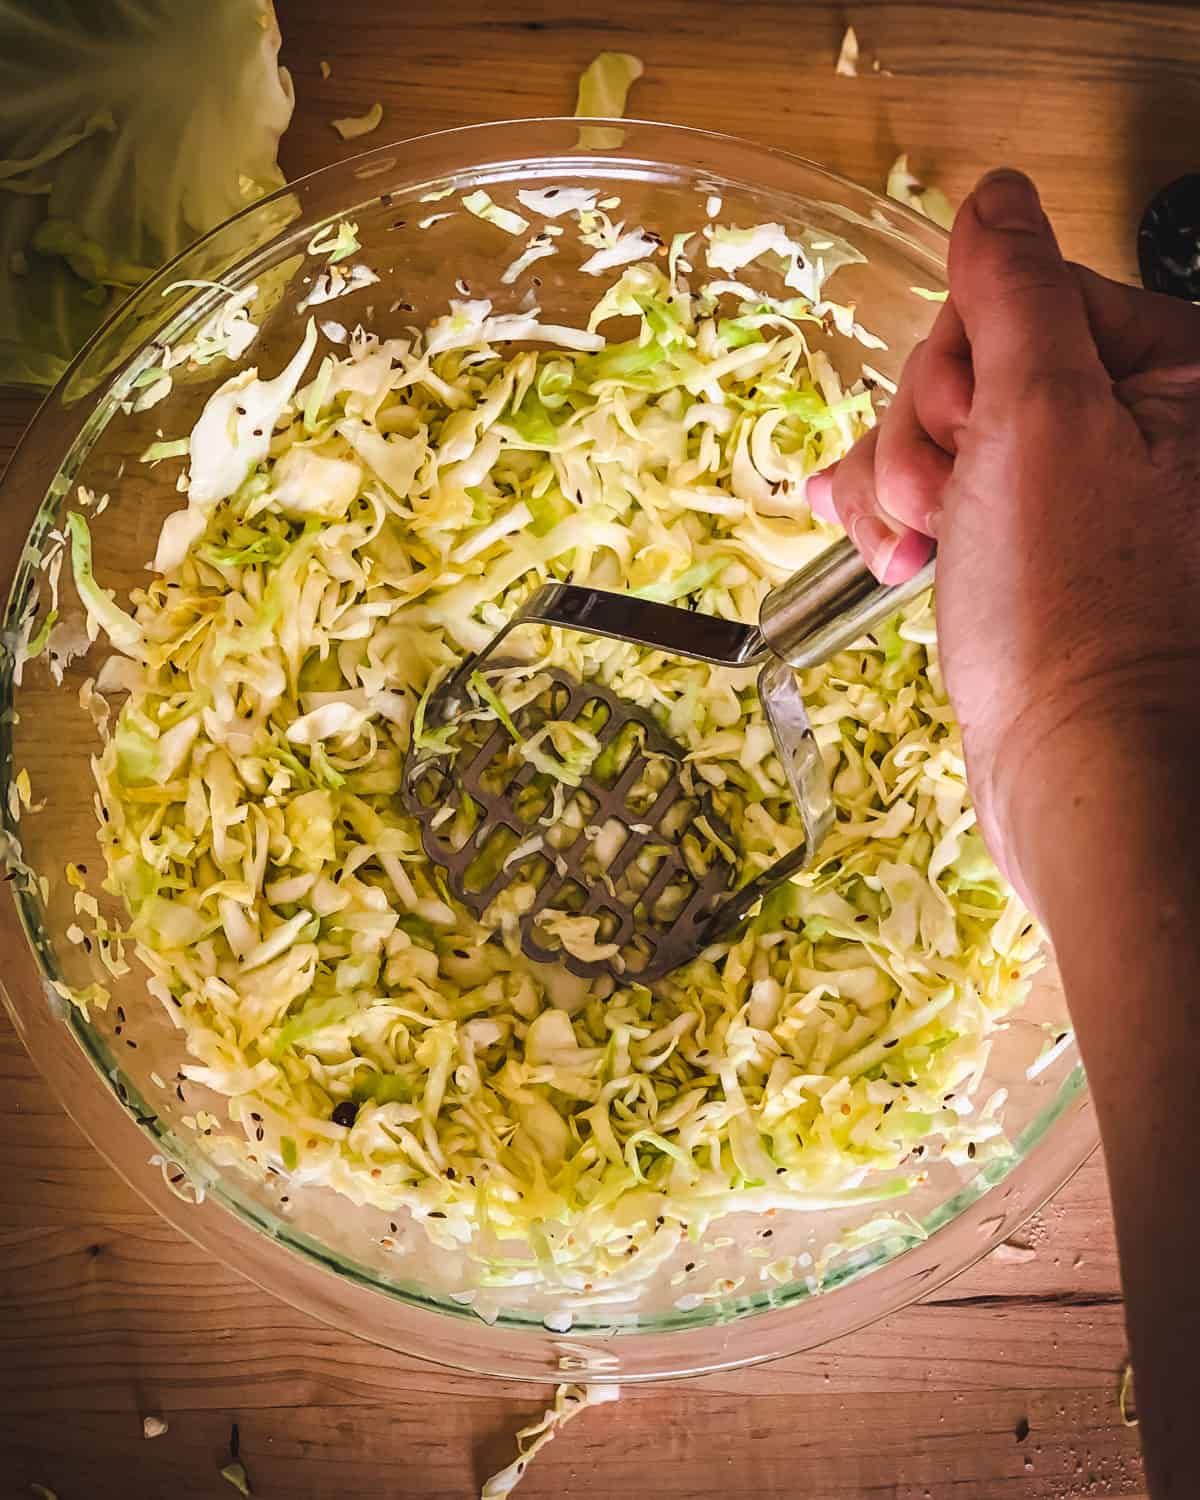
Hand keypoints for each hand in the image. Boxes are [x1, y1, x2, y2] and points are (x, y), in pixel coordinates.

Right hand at [809, 169, 1199, 904]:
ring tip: (905, 548)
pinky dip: (904, 513)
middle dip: (927, 435)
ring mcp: (1086, 492)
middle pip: (978, 365)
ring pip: (949, 430)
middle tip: (940, 508)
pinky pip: (951, 490)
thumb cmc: (1073, 617)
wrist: (1076, 775)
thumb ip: (1015, 295)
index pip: (1024, 296)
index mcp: (1175, 375)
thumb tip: (997, 198)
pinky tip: (882, 547)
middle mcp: (1142, 427)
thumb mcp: (1037, 422)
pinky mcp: (1040, 547)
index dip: (960, 362)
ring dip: (902, 481)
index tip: (960, 438)